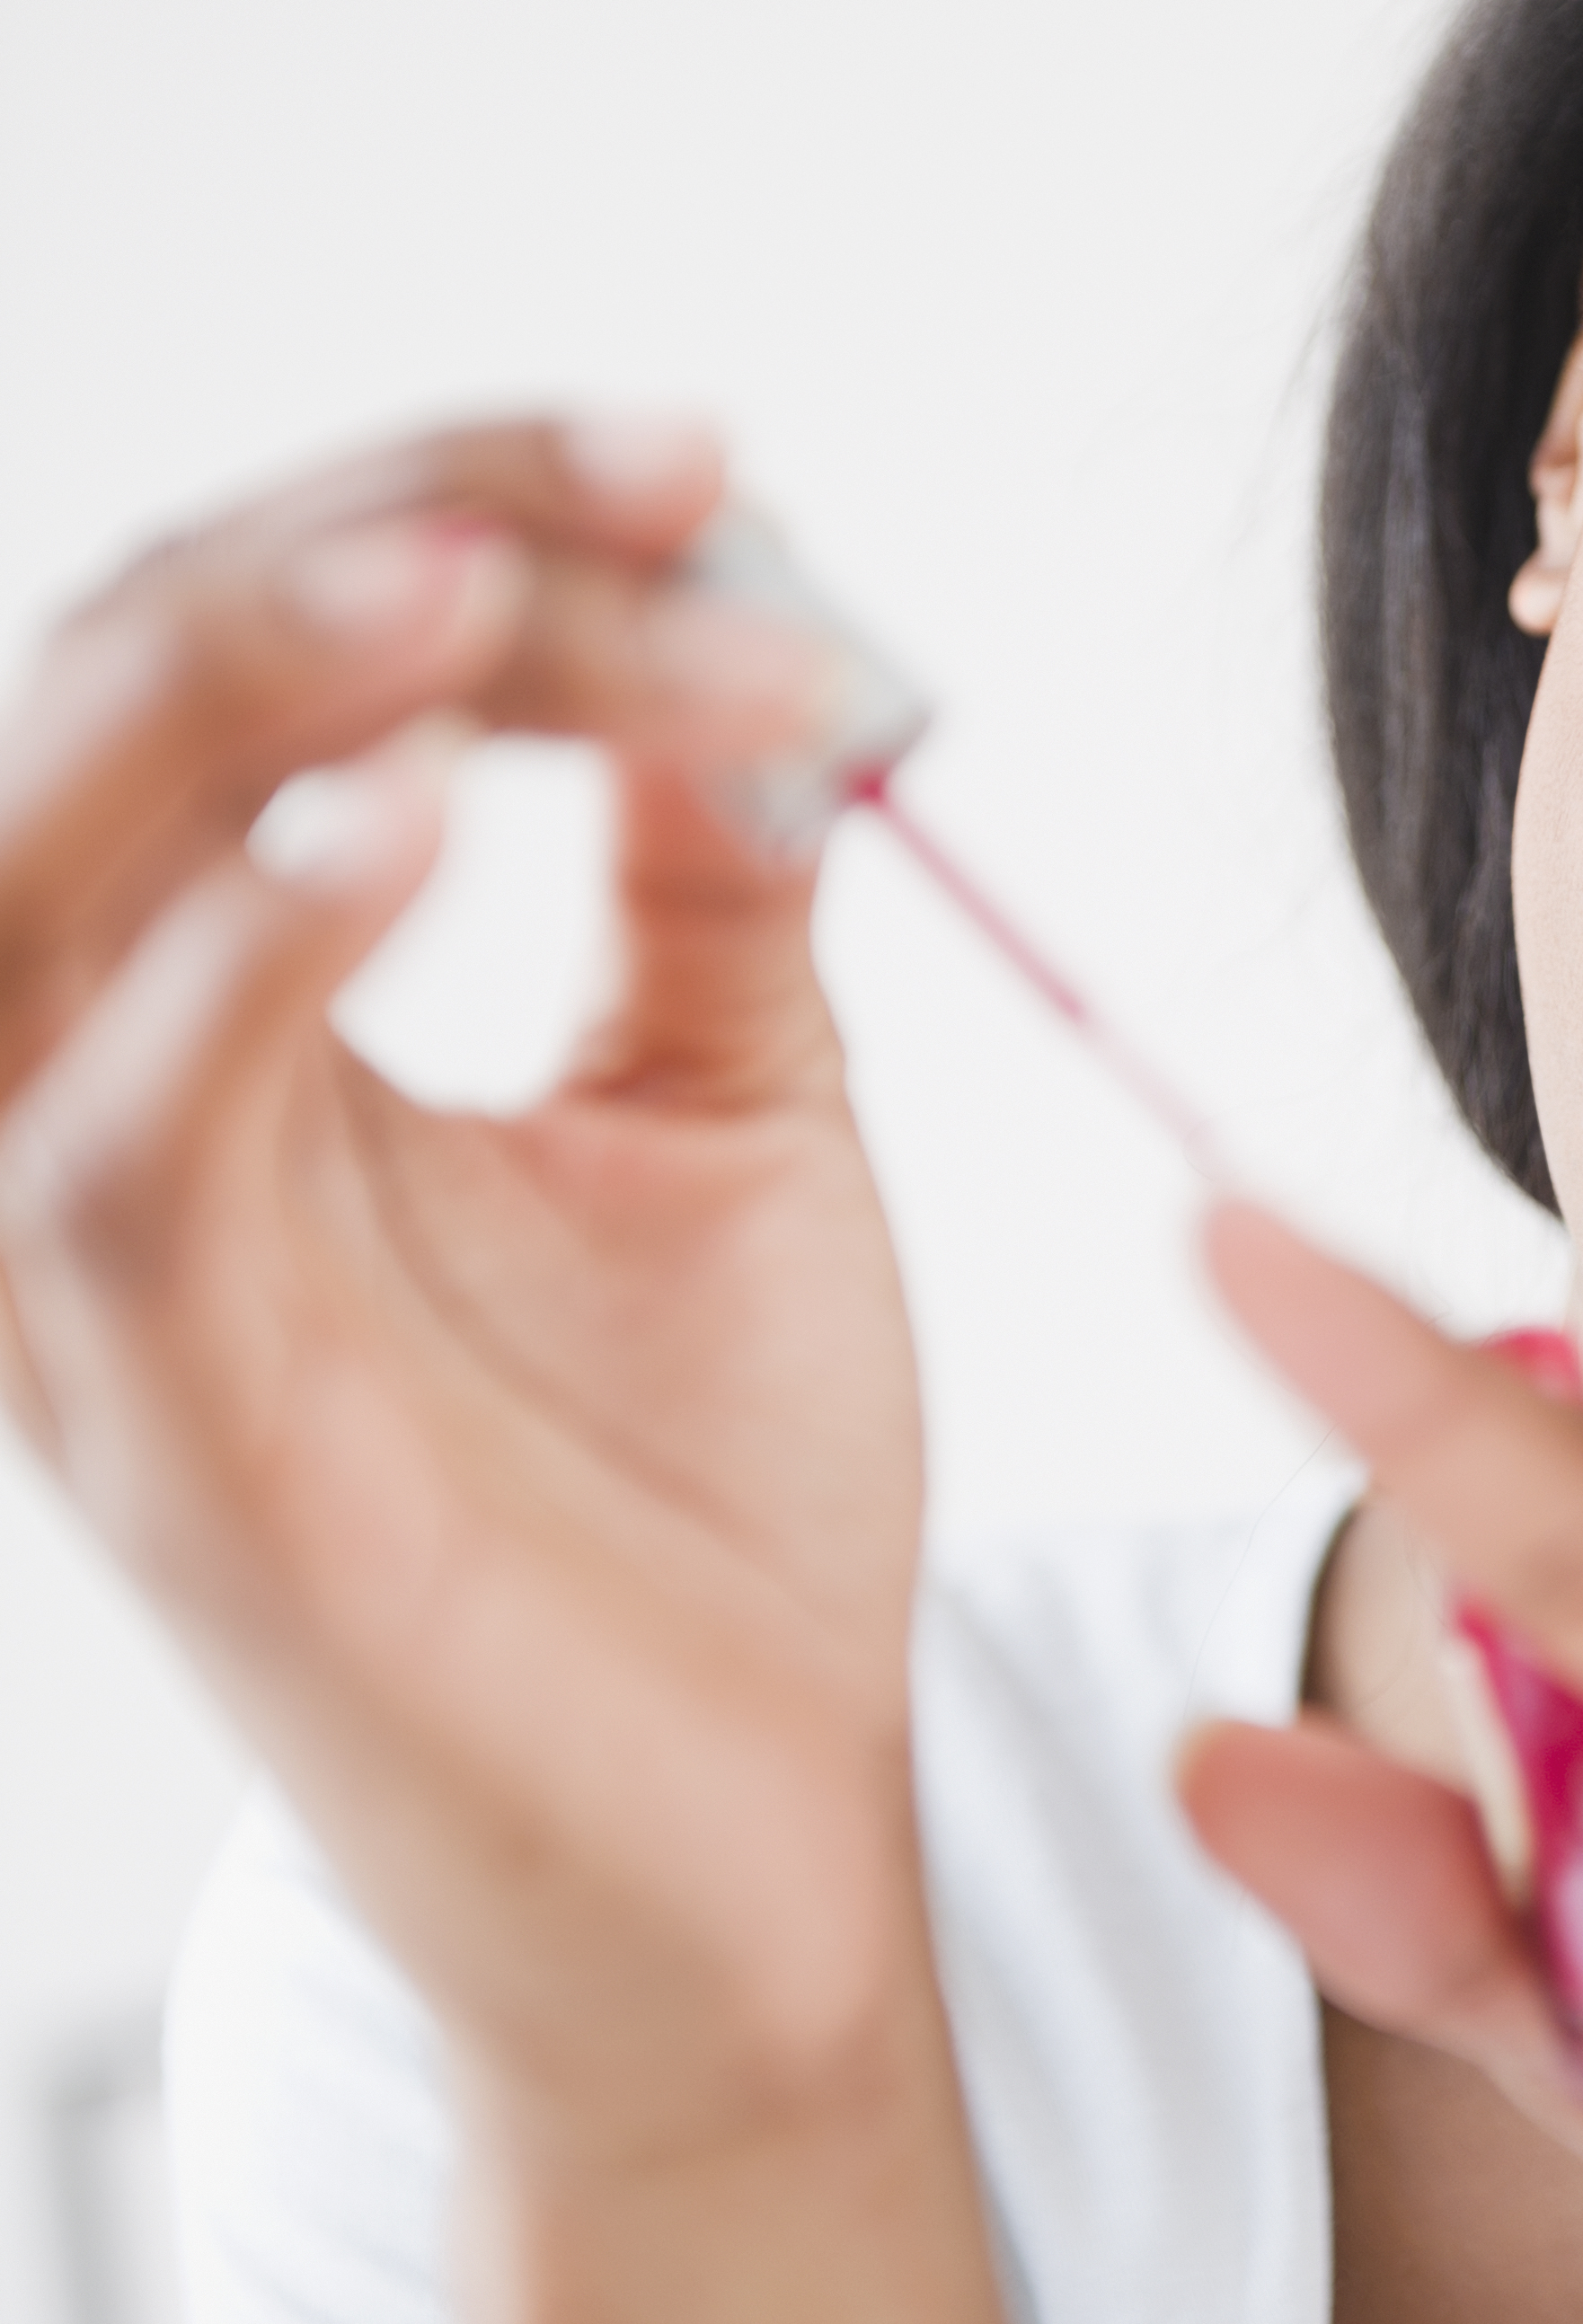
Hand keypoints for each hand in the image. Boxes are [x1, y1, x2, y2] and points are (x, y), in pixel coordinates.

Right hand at [0, 420, 926, 2151]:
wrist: (768, 1859)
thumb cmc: (707, 1497)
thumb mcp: (732, 1111)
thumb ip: (702, 873)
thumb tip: (744, 615)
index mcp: (231, 1012)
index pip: (249, 664)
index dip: (456, 507)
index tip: (713, 464)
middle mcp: (111, 1117)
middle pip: (104, 712)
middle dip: (365, 544)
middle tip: (642, 486)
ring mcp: (109, 1288)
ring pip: (36, 896)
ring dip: (246, 698)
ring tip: (473, 583)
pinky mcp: (174, 1449)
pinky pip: (119, 1163)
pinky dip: (234, 967)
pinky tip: (401, 832)